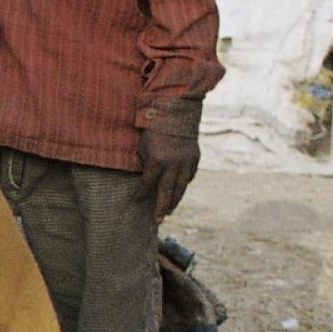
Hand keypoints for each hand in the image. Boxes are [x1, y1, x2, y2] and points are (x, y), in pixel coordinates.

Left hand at [138, 97, 201, 221]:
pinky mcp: (194, 158)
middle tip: (157, 221)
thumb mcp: (143, 145)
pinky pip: (188, 176)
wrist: (177, 109)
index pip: (148, 184)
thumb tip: (146, 180)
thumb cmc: (153, 126)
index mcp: (157, 161)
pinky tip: (178, 191)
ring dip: (174, 201)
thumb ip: (146, 164)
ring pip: (180, 187)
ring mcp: (186, 162)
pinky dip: (183, 184)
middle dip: (161, 208)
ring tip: (168, 211)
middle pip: (167, 192)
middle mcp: (173, 164)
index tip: (137, 200)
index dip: (142, 194)